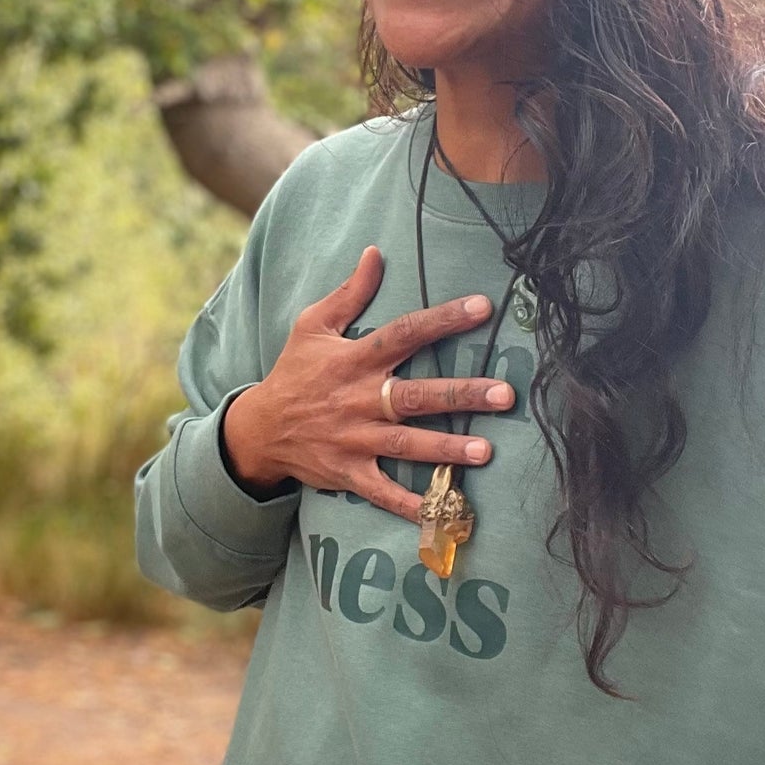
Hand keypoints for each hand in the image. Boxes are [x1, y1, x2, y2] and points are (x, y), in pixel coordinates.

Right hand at [222, 246, 515, 521]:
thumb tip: (375, 252)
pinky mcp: (349, 473)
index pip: (404, 333)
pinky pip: (382, 492)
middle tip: (504, 394)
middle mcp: (359, 399)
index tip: (483, 306)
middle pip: (416, 396)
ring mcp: (354, 440)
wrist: (259, 430)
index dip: (443, 319)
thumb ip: (349, 293)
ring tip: (486, 451)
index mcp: (354, 359)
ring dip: (446, 450)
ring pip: (407, 445)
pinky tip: (442, 511)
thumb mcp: (311, 326)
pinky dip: (409, 504)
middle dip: (461, 395)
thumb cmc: (293, 373)